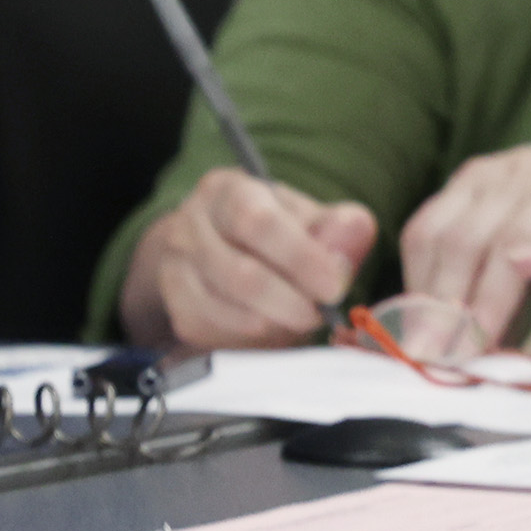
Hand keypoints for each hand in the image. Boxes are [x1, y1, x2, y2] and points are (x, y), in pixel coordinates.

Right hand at [128, 170, 377, 348]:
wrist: (223, 250)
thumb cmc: (277, 231)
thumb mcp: (311, 218)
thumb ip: (338, 226)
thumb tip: (355, 230)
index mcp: (225, 191)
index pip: (256, 221)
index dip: (300, 257)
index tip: (334, 285)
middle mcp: (189, 225)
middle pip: (240, 275)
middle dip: (291, 302)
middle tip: (322, 313)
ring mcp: (175, 268)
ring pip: (225, 310)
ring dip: (275, 323)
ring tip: (302, 316)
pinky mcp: (177, 308)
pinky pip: (215, 333)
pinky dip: (251, 339)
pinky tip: (274, 327)